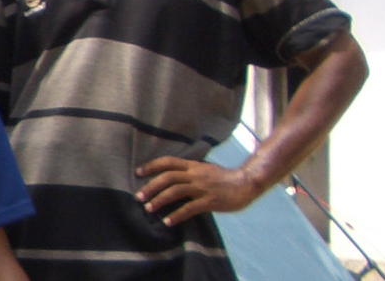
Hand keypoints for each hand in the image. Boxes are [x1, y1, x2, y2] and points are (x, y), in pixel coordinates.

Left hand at [135, 157, 262, 225]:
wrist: (246, 183)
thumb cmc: (224, 179)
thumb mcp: (204, 170)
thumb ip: (189, 172)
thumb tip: (170, 178)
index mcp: (193, 166)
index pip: (168, 162)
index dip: (151, 166)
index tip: (138, 173)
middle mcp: (196, 174)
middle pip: (168, 177)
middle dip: (151, 186)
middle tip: (138, 197)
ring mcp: (203, 188)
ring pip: (176, 191)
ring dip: (159, 200)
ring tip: (148, 208)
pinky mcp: (210, 201)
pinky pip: (190, 208)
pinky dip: (177, 215)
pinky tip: (168, 222)